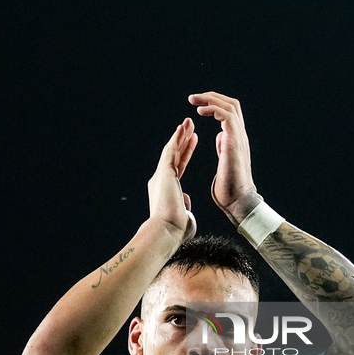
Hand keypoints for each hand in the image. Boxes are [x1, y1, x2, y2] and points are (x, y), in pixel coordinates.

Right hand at [147, 117, 196, 243]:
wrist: (166, 232)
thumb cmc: (176, 230)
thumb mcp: (184, 216)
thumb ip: (185, 208)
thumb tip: (186, 203)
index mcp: (166, 189)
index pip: (178, 166)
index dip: (185, 153)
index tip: (192, 142)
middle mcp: (160, 180)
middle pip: (174, 155)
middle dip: (183, 140)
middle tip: (190, 126)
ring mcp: (161, 175)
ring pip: (172, 150)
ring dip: (181, 135)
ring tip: (188, 122)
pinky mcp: (164, 173)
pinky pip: (171, 151)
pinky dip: (178, 138)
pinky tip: (184, 127)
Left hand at [188, 92, 260, 224]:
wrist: (237, 201)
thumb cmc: (230, 188)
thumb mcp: (225, 161)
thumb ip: (224, 146)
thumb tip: (221, 136)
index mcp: (236, 139)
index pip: (228, 112)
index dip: (213, 105)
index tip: (197, 107)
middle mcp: (239, 135)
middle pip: (230, 104)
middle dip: (211, 97)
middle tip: (193, 99)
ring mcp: (239, 137)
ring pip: (229, 106)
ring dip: (210, 100)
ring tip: (194, 101)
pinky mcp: (235, 142)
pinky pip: (227, 116)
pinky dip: (214, 110)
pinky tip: (201, 113)